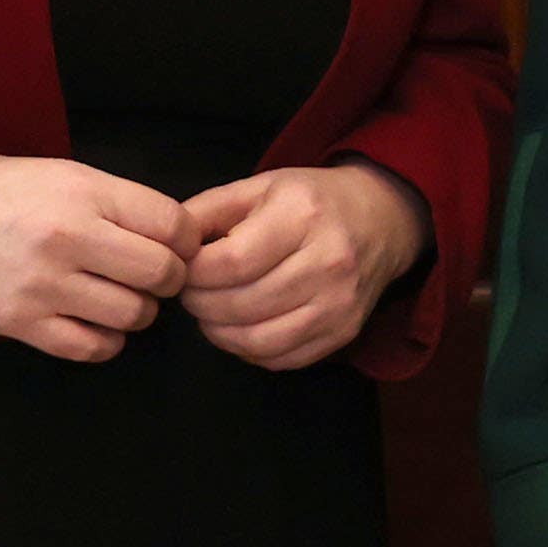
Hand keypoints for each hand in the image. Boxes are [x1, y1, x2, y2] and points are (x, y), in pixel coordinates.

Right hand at [0, 150, 193, 362]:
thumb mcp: (53, 173)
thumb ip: (110, 201)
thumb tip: (168, 232)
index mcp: (82, 191)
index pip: (173, 225)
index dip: (186, 240)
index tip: (176, 245)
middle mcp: (68, 237)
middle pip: (163, 273)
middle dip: (169, 279)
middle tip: (151, 276)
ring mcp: (43, 285)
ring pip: (134, 316)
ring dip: (137, 312)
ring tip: (118, 297)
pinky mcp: (18, 324)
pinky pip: (91, 348)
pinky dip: (104, 341)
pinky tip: (92, 323)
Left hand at [176, 161, 426, 370]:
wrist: (382, 219)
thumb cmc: (311, 201)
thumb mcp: (259, 187)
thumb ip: (207, 211)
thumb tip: (165, 245)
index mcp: (302, 216)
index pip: (231, 263)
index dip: (193, 274)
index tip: (184, 270)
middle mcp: (328, 261)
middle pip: (241, 304)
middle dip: (201, 304)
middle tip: (192, 293)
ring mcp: (340, 303)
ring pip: (258, 340)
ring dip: (219, 333)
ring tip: (211, 313)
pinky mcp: (345, 332)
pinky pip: (281, 359)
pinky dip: (249, 351)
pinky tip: (241, 328)